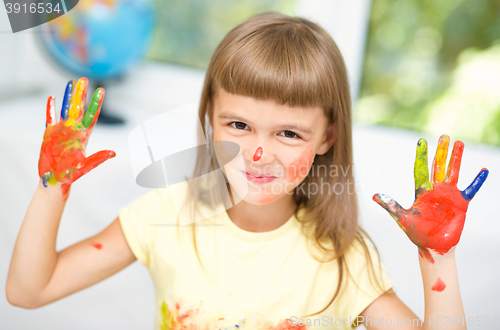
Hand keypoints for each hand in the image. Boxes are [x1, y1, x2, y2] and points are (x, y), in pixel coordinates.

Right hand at [38, 77, 115, 198]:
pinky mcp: (50, 133)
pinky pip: (50, 117)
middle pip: (79, 108)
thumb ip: (98, 158)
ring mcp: (62, 130)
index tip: (101, 91)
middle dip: (82, 94)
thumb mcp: (85, 166)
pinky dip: (51, 108)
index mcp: (84, 136)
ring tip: (71, 83)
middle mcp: (74, 130)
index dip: (96, 104)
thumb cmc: (71, 175)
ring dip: (68, 96)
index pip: (92, 116)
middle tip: (84, 79)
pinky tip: (53, 98)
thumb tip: (113, 153)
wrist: (56, 180)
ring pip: (66, 109)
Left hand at [373, 134, 487, 262]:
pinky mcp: (461, 203)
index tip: (421, 142)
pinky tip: (484, 170)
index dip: (421, 156)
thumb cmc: (416, 233)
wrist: (433, 247)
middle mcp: (435, 190)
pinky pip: (471, 189)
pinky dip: (478, 181)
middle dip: (441, 152)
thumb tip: (373, 195)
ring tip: (459, 143)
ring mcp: (449, 195)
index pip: (421, 169)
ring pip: (453, 172)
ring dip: (457, 158)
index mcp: (421, 191)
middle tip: (444, 136)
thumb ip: (390, 206)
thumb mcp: (402, 218)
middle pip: (438, 166)